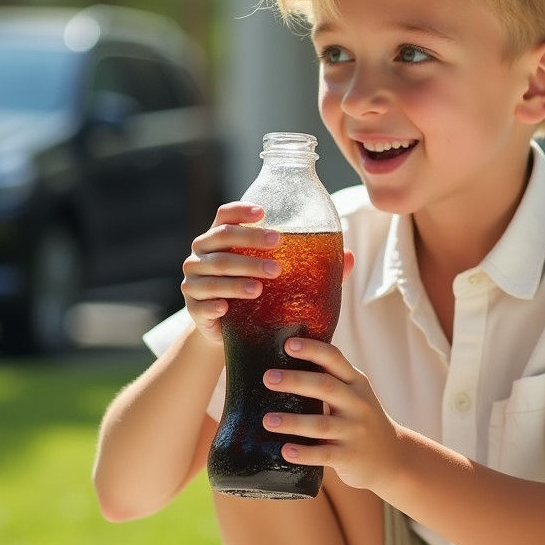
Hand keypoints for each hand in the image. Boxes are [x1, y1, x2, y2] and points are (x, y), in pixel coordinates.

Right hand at [182, 205, 354, 347]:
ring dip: (238, 278)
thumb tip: (350, 256)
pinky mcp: (193, 308)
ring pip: (214, 271)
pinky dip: (215, 303)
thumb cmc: (258, 298)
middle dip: (249, 244)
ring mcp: (194, 280)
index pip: (226, 215)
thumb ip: (313, 268)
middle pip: (221, 239)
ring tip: (261, 287)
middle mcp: (203, 254)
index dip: (241, 211)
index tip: (264, 213)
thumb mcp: (282, 281)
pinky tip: (228, 307)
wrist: (229, 334)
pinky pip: (200, 303)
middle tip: (278, 252)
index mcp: (222, 239)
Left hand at [261, 338, 400, 491]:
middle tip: (268, 378)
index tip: (289, 344)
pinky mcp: (349, 456)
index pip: (335, 359)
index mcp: (356, 383)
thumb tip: (282, 365)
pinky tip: (285, 451)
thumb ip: (330, 381)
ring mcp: (354, 431)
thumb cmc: (360, 420)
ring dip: (292, 422)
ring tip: (267, 420)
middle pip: (326, 387)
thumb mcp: (355, 395)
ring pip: (321, 424)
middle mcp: (357, 404)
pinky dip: (304, 453)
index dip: (312, 350)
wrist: (392, 457)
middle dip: (296, 381)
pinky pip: (324, 454)